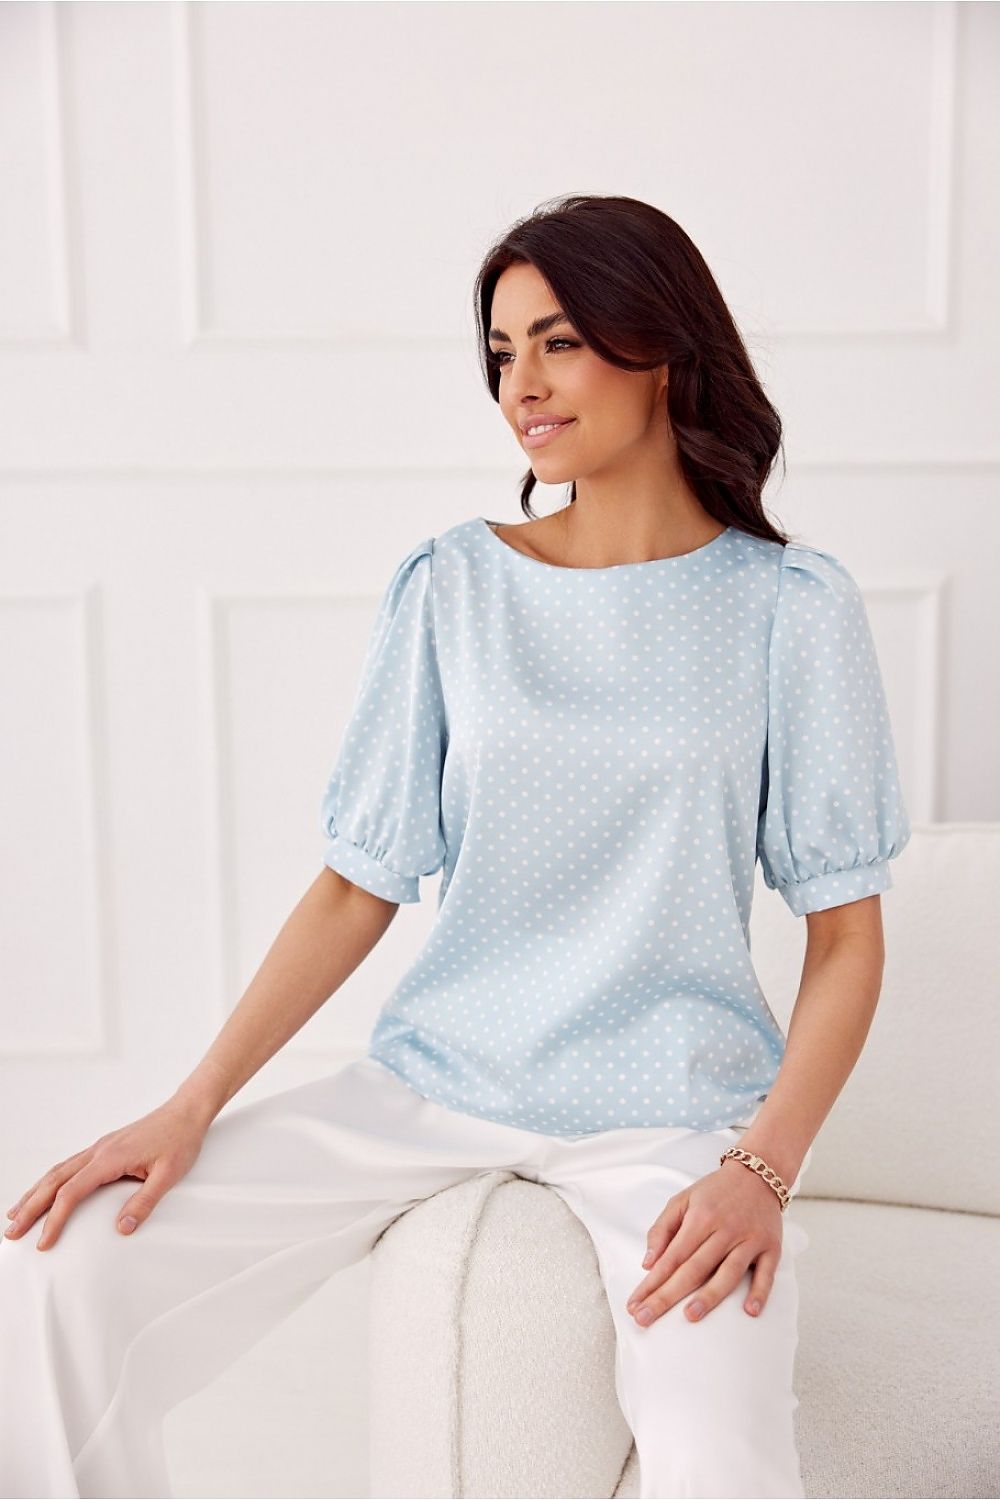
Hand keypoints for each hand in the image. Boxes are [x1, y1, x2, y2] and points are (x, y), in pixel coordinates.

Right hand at [3, 1095, 211, 1250]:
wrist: (186, 1112)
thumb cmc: (180, 1140)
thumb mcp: (169, 1175)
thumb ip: (144, 1202)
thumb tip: (122, 1228)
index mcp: (110, 1158)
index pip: (71, 1193)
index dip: (54, 1219)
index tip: (43, 1242)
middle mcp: (98, 1151)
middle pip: (54, 1181)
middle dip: (30, 1207)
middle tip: (11, 1232)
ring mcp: (99, 1147)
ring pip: (57, 1171)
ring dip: (35, 1192)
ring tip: (16, 1213)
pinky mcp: (104, 1147)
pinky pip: (69, 1165)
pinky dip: (51, 1180)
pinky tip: (45, 1190)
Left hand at [625, 1160, 783, 1325]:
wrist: (757, 1175)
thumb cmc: (714, 1192)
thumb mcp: (682, 1200)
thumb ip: (662, 1229)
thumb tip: (648, 1264)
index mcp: (700, 1218)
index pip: (672, 1256)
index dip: (652, 1282)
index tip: (634, 1305)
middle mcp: (725, 1230)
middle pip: (695, 1268)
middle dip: (668, 1296)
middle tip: (645, 1319)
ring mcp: (750, 1240)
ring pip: (728, 1273)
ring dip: (710, 1296)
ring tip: (690, 1316)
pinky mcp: (771, 1248)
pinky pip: (766, 1273)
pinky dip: (759, 1292)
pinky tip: (749, 1311)